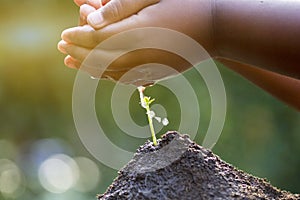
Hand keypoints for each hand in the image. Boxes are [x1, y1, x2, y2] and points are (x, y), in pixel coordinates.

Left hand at [58, 0, 214, 84]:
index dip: (78, 38)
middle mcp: (142, 54)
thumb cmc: (184, 5)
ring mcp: (150, 67)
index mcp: (139, 32)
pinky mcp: (158, 74)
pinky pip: (127, 80)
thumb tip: (91, 20)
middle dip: (78, 53)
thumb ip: (120, 9)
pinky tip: (100, 74)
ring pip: (111, 72)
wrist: (215, 27)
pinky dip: (109, 77)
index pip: (98, 38)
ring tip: (72, 62)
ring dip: (89, 68)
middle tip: (61, 48)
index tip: (63, 36)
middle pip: (101, 58)